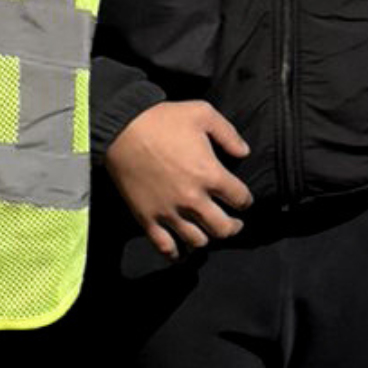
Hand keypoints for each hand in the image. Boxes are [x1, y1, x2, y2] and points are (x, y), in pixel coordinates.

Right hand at [103, 99, 253, 258]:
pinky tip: (181, 251)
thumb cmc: (162, 119)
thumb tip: (244, 153)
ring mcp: (169, 212)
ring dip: (207, 238)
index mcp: (210, 174)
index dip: (246, 199)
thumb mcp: (202, 113)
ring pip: (197, 241)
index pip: (240, 198)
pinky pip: (165, 246)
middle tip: (234, 222)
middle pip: (223, 228)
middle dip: (233, 226)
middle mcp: (193, 199)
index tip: (243, 199)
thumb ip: (228, 134)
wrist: (121, 129)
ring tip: (208, 231)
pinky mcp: (147, 218)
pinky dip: (176, 253)